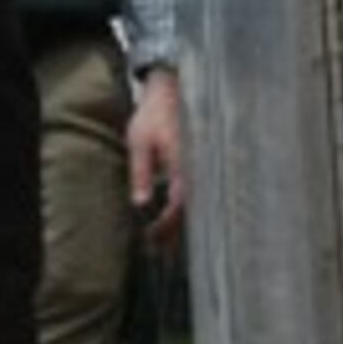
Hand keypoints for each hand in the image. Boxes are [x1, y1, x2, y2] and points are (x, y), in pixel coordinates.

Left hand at [128, 64, 187, 249]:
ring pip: (197, 207)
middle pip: (192, 213)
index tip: (150, 238)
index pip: (179, 207)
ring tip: (165, 245)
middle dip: (176, 235)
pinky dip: (187, 211)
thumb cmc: (153, 115)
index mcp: (184, 167)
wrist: (171, 91)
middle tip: (158, 252)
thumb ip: (141, 172)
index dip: (166, 227)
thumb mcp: (139, 142)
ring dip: (182, 226)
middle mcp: (199, 172)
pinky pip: (197, 195)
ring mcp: (202, 170)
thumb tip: (140, 204)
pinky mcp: (201, 167)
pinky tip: (175, 221)